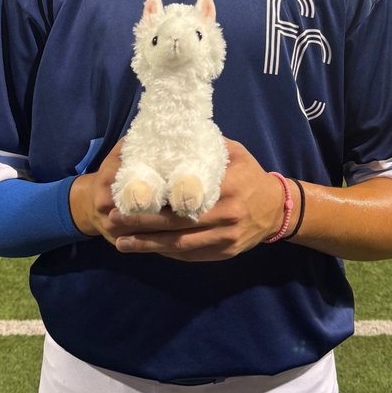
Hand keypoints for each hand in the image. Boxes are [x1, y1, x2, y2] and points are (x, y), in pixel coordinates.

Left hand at [109, 140, 287, 262]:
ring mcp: (224, 238)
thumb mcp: (235, 153)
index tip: (127, 199)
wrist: (278, 209)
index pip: (183, 198)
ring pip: (180, 246)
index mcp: (225, 188)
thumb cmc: (251, 176)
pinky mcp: (224, 253)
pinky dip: (166, 253)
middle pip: (176, 225)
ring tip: (120, 243)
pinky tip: (146, 248)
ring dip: (148, 246)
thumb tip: (172, 136)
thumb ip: (206, 147)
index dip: (153, 202)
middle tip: (113, 221)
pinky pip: (190, 255)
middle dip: (142, 226)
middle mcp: (224, 216)